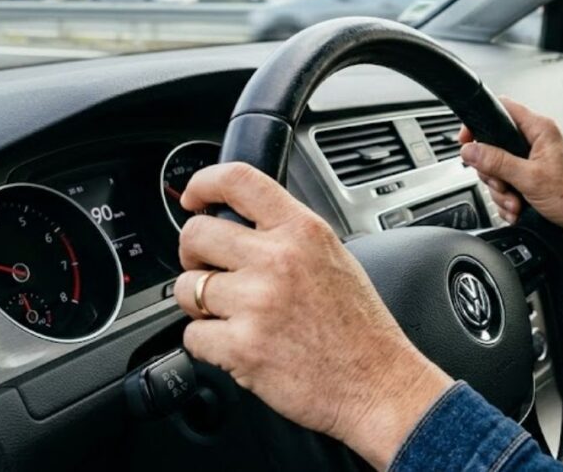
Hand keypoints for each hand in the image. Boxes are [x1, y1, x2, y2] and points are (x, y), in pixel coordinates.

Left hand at [173, 163, 451, 468]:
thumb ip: (288, 235)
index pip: (238, 180)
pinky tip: (241, 344)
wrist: (377, 383)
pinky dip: (208, 343)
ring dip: (200, 303)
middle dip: (195, 255)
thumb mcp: (334, 257)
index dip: (204, 183)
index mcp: (303, 231)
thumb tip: (239, 224)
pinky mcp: (240, 346)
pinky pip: (191, 334)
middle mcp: (278, 259)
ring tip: (235, 315)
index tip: (194, 197)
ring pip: (185, 287)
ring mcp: (257, 302)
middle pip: (196, 234)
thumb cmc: (360, 328)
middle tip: (212, 271)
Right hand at [460, 97, 562, 273]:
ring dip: (502, 192)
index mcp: (539, 129)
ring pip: (499, 171)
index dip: (479, 123)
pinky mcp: (534, 180)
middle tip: (503, 185)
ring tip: (517, 203)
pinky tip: (519, 210)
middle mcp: (537, 142)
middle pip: (494, 147)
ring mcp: (535, 162)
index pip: (501, 109)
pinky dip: (509, 201)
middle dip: (493, 173)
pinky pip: (509, 186)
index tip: (466, 141)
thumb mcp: (529, 178)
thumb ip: (496, 162)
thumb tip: (470, 150)